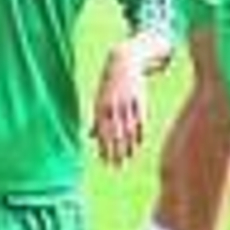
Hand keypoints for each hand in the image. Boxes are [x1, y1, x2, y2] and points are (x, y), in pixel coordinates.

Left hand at [92, 44, 148, 165]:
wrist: (123, 62)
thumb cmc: (109, 85)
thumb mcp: (99, 100)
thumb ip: (96, 120)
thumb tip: (90, 137)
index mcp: (100, 107)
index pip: (101, 133)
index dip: (103, 149)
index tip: (105, 164)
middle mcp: (112, 106)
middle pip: (114, 134)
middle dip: (115, 151)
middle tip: (117, 167)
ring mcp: (125, 103)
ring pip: (127, 129)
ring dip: (128, 145)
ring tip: (128, 158)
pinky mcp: (138, 99)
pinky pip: (139, 119)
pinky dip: (138, 132)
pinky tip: (138, 144)